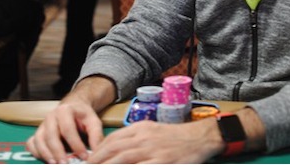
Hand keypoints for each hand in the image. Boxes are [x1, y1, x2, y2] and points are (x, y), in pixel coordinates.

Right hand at [26, 95, 104, 163]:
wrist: (73, 107)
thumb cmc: (83, 116)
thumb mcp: (93, 121)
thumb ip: (96, 136)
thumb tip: (96, 152)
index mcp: (65, 110)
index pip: (68, 129)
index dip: (76, 145)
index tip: (84, 157)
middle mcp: (51, 116)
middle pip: (51, 135)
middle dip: (58, 152)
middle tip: (66, 164)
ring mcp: (42, 124)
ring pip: (39, 140)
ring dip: (46, 154)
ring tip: (55, 164)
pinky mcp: (38, 132)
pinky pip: (32, 143)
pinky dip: (36, 153)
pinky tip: (47, 160)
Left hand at [86, 119, 221, 163]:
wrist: (200, 137)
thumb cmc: (177, 137)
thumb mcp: (153, 131)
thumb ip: (136, 138)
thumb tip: (118, 150)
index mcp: (141, 128)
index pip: (113, 139)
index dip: (98, 150)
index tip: (89, 160)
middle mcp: (144, 138)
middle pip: (113, 149)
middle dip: (96, 161)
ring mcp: (152, 151)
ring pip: (122, 159)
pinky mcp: (162, 162)